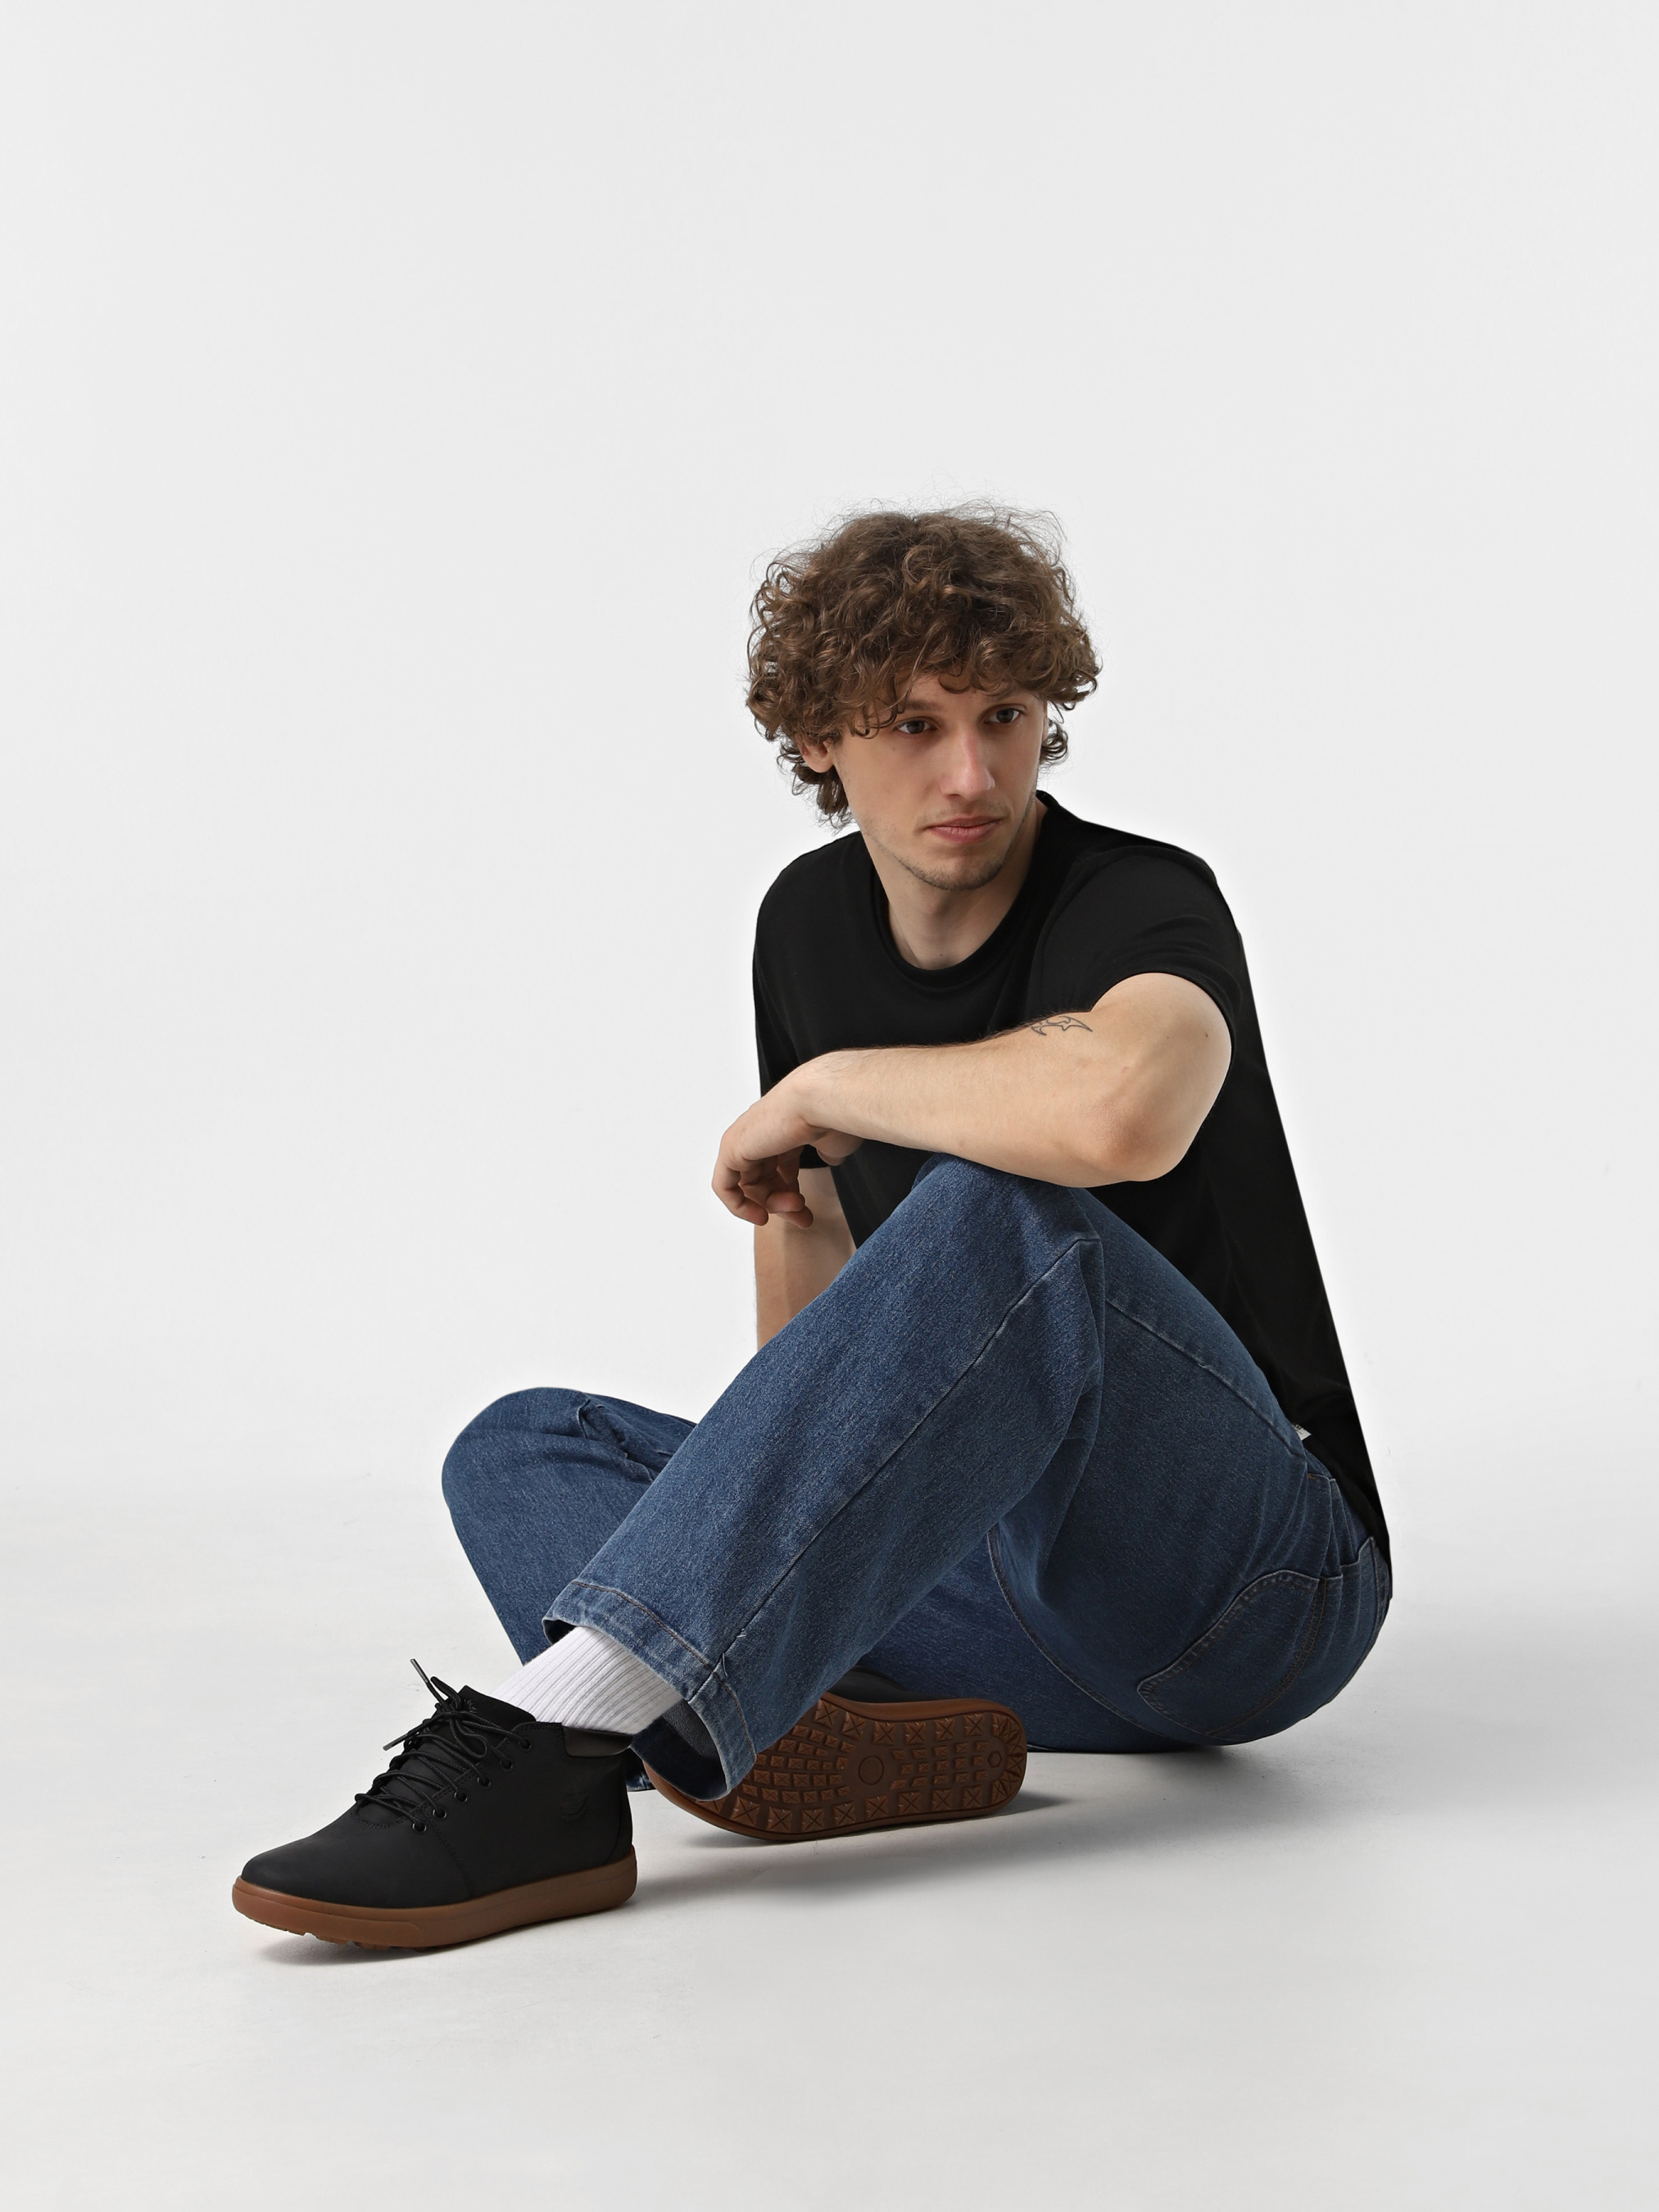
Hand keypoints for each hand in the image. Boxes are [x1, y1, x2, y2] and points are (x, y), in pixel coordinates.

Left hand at [712, 1070, 862, 1227]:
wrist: (821, 1101)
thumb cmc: (832, 1116)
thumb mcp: (834, 1142)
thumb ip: (828, 1151)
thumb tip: (830, 1157)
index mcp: (783, 1127)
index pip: (779, 1166)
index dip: (791, 1193)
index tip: (805, 1213)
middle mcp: (762, 1131)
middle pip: (763, 1179)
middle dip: (782, 1203)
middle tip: (802, 1218)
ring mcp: (744, 1138)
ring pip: (748, 1185)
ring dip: (771, 1204)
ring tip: (795, 1207)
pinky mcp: (731, 1148)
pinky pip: (724, 1185)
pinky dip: (738, 1205)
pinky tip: (759, 1215)